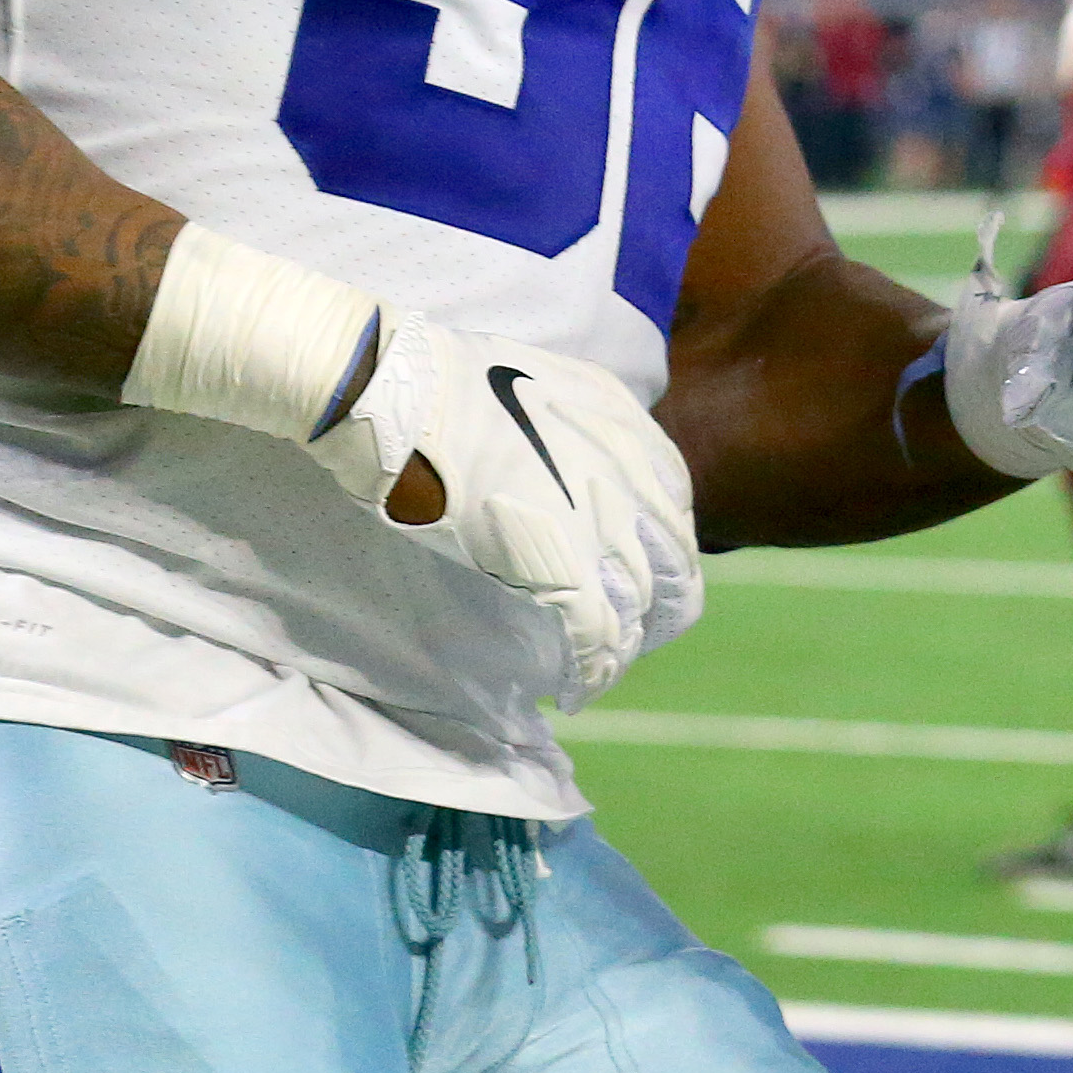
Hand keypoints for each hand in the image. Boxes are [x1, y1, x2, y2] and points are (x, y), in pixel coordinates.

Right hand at [308, 314, 700, 704]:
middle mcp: (629, 477)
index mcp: (627, 428)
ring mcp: (598, 524)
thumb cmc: (443, 383)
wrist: (397, 391)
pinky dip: (593, 670)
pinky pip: (596, 636)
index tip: (643, 570)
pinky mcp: (558, 568)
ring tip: (605, 667)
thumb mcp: (544, 384)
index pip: (674, 505)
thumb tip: (568, 451)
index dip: (662, 547)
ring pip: (639, 606)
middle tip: (636, 631)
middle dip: (660, 605)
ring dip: (627, 644)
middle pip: (674, 563)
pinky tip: (580, 690)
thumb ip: (576, 423)